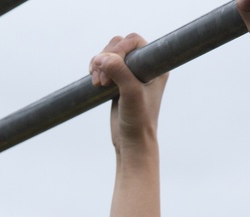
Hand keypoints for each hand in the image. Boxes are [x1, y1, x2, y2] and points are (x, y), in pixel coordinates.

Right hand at [89, 33, 167, 156]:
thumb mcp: (130, 94)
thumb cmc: (138, 120)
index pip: (134, 41)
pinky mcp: (118, 82)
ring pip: (109, 54)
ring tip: (97, 83)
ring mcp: (130, 74)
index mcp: (155, 66)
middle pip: (119, 45)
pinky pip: (104, 66)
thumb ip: (119, 72)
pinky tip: (94, 81)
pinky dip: (96, 69)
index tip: (110, 67)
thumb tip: (101, 57)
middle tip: (102, 80)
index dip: (119, 49)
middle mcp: (144, 67)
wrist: (132, 142)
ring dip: (98, 63)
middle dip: (106, 57)